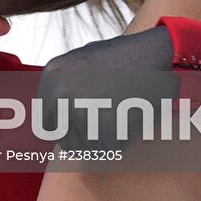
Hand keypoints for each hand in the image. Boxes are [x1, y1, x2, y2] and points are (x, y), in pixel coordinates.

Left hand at [35, 26, 178, 151]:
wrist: (155, 52)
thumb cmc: (124, 57)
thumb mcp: (82, 60)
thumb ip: (63, 84)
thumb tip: (53, 115)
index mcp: (52, 74)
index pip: (45, 121)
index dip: (64, 128)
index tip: (80, 128)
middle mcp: (60, 92)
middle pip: (63, 138)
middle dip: (83, 138)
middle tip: (104, 124)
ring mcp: (79, 109)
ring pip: (85, 147)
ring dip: (102, 139)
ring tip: (120, 113)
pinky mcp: (102, 126)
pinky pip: (108, 148)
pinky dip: (121, 139)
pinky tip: (129, 117)